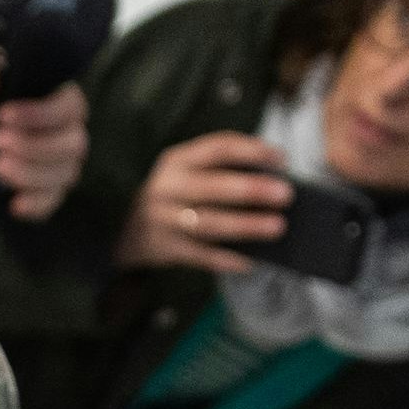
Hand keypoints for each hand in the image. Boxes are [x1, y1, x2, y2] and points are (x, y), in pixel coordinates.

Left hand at [0, 51, 88, 220]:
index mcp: (61, 98)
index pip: (68, 106)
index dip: (39, 114)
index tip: (3, 115)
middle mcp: (70, 131)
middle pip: (74, 144)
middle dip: (35, 146)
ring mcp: (63, 162)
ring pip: (66, 174)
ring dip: (31, 174)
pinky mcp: (49, 189)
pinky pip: (53, 202)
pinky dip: (37, 206)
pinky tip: (14, 205)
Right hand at [118, 132, 292, 274]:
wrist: (122, 229)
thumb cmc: (173, 195)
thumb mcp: (185, 172)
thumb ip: (219, 170)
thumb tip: (271, 181)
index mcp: (176, 160)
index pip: (218, 148)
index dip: (253, 151)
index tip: (281, 159)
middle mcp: (166, 188)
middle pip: (213, 187)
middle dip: (252, 190)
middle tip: (286, 194)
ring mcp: (162, 220)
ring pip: (208, 223)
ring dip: (246, 226)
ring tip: (277, 226)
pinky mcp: (164, 249)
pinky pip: (200, 256)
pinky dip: (227, 258)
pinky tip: (250, 260)